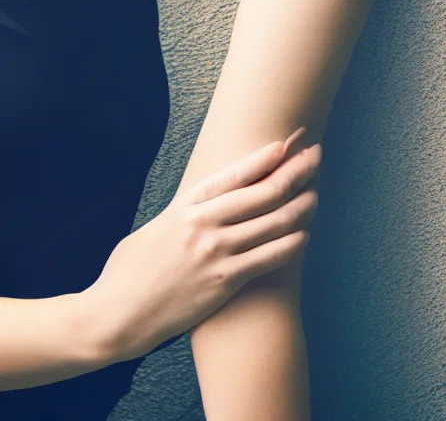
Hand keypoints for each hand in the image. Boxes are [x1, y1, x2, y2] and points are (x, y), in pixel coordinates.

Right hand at [84, 127, 320, 362]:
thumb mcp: (156, 226)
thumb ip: (187, 211)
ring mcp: (217, 252)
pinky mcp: (225, 281)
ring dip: (302, 206)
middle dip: (296, 171)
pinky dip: (292, 244)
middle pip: (264, 191)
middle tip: (315, 157)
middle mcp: (205, 223)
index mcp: (186, 205)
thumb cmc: (131, 269)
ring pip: (275, 222)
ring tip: (316, 195)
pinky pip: (270, 257)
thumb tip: (211, 202)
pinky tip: (305, 235)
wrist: (116, 314)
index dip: (266, 156)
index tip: (287, 144)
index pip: (235, 173)